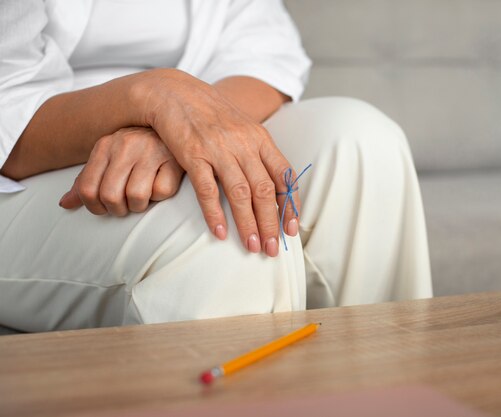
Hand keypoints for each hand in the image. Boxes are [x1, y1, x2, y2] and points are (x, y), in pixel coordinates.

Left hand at [59, 127, 183, 215]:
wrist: (173, 125)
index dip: (95, 207)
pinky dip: (160, 195)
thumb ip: (88, 181)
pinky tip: (161, 183)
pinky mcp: (174, 160)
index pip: (87, 188)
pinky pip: (162, 192)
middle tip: (126, 205)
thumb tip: (65, 203)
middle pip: (110, 196)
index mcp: (105, 146)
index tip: (105, 207)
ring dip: (140, 205)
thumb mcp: (109, 160)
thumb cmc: (139, 149)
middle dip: (119, 209)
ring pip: (136, 197)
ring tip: (144, 195)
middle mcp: (125, 146)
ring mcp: (150, 151)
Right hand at [136, 69, 300, 256]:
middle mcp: (243, 143)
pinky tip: (220, 233)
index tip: (292, 229)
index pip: (284, 176)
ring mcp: (218, 149)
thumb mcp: (243, 129)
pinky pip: (207, 190)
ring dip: (249, 224)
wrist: (173, 92)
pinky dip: (215, 214)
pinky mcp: (193, 155)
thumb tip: (278, 186)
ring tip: (253, 248)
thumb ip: (259, 154)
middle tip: (273, 250)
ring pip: (241, 194)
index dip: (290, 205)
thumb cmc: (211, 115)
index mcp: (260, 138)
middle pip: (265, 190)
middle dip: (271, 224)